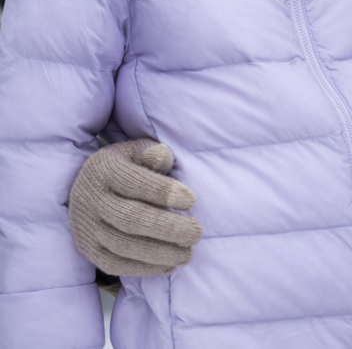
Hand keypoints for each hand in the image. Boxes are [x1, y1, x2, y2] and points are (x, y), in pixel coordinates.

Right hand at [68, 139, 201, 275]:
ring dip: (159, 252)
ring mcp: (86, 227)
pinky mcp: (87, 250)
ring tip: (188, 254)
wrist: (88, 187)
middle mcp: (90, 199)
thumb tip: (160, 156)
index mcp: (103, 169)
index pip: (133, 182)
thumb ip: (152, 153)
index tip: (192, 201)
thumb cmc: (126, 165)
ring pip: (122, 245)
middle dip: (167, 228)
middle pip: (129, 218)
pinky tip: (169, 265)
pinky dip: (143, 268)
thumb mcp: (137, 151)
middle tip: (196, 233)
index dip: (163, 192)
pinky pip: (113, 264)